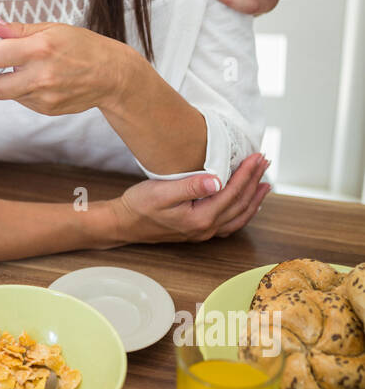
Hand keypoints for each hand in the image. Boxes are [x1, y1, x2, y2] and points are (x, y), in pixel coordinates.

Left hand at [0, 16, 124, 115]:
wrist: (112, 75)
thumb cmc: (85, 48)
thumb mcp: (53, 29)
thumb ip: (18, 30)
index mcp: (41, 49)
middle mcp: (41, 76)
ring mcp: (44, 97)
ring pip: (7, 94)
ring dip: (8, 83)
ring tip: (28, 70)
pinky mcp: (47, 109)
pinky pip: (23, 101)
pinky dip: (24, 91)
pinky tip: (41, 81)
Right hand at [106, 151, 270, 244]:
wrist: (124, 223)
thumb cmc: (139, 206)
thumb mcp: (161, 192)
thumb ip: (190, 186)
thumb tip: (217, 180)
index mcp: (200, 218)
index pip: (232, 192)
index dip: (247, 173)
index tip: (256, 156)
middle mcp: (206, 229)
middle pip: (240, 204)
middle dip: (255, 181)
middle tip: (265, 162)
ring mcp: (204, 232)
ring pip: (239, 216)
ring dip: (254, 198)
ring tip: (265, 182)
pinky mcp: (199, 230)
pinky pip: (230, 223)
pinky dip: (244, 211)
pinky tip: (247, 203)